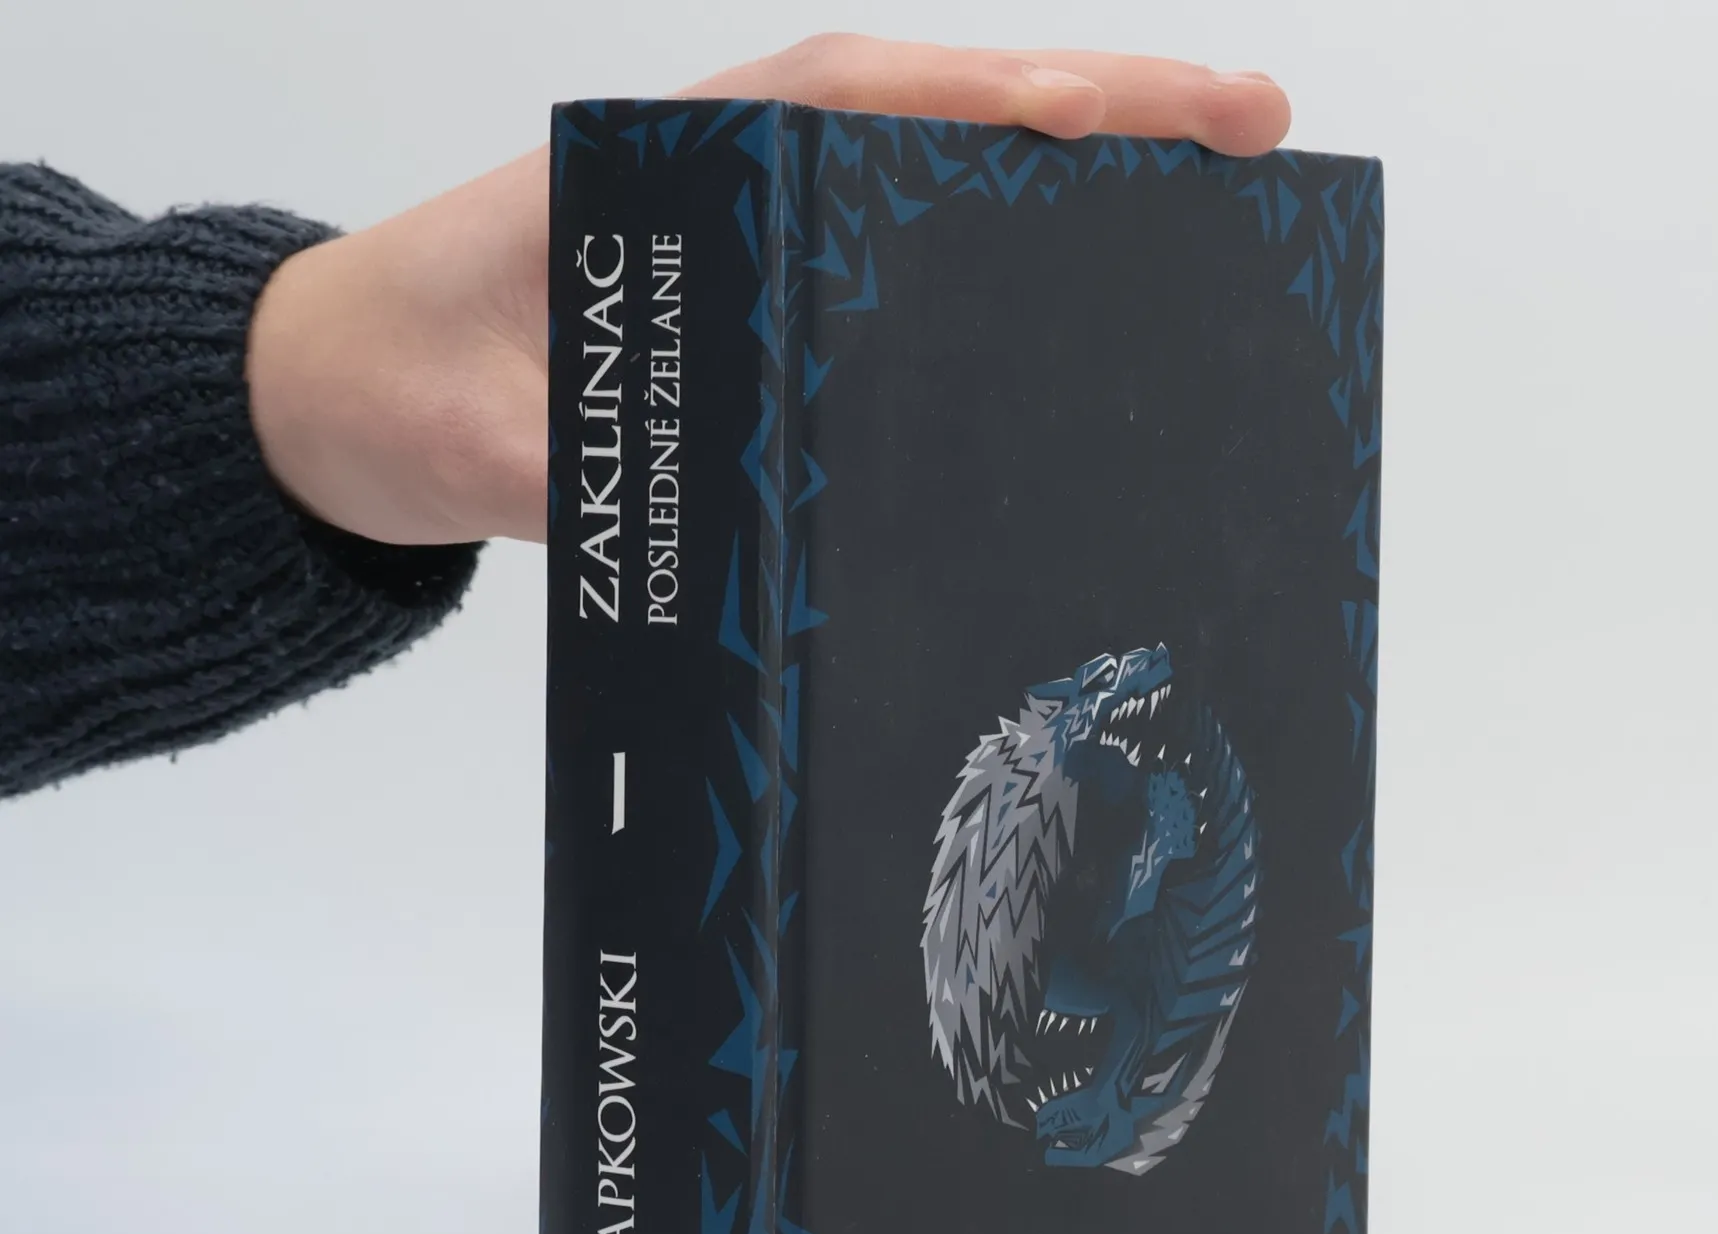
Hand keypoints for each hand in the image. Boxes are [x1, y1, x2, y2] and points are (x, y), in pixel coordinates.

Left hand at [246, 37, 1291, 548]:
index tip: (1096, 114)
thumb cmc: (394, 383)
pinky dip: (1003, 238)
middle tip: (1254, 126)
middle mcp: (728, 174)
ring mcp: (755, 221)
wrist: (340, 393)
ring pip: (937, 166)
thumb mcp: (470, 440)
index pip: (849, 107)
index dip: (979, 105)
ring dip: (1076, 169)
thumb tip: (693, 520)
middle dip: (1100, 114)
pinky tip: (1088, 276)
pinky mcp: (763, 285)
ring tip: (1222, 183)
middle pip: (937, 113)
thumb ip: (562, 475)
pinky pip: (900, 242)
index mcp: (666, 170)